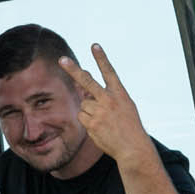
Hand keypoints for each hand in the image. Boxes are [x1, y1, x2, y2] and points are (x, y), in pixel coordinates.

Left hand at [61, 46, 147, 162]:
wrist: (133, 148)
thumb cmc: (130, 126)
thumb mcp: (124, 106)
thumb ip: (105, 95)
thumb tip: (84, 90)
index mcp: (120, 94)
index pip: (109, 72)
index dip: (101, 58)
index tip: (94, 45)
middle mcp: (109, 100)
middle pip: (87, 82)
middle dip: (73, 70)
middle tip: (61, 60)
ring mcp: (99, 112)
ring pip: (84, 103)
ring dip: (90, 110)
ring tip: (104, 120)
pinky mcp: (91, 123)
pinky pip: (81, 116)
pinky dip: (87, 120)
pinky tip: (99, 127)